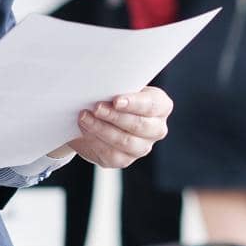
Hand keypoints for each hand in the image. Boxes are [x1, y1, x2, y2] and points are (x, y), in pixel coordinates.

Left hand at [56, 87, 172, 167]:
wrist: (100, 117)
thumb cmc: (113, 95)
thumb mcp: (119, 87)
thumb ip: (118, 86)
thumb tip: (104, 85)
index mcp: (161, 106)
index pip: (152, 105)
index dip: (135, 103)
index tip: (116, 100)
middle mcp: (156, 129)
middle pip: (139, 125)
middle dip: (115, 116)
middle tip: (97, 107)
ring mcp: (142, 147)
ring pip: (124, 141)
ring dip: (101, 128)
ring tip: (84, 117)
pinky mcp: (124, 160)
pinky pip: (111, 154)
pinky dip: (95, 141)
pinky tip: (84, 130)